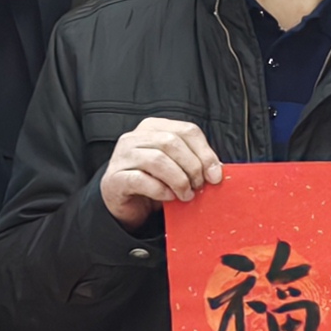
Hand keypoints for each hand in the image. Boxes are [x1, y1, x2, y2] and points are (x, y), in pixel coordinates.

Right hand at [99, 115, 225, 226]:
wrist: (125, 203)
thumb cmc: (153, 182)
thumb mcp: (176, 168)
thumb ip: (194, 163)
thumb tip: (216, 170)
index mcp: (154, 128)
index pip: (187, 130)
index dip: (205, 153)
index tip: (215, 175)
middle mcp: (135, 137)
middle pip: (172, 143)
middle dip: (192, 167)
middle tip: (199, 186)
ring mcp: (122, 156)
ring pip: (157, 160)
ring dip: (178, 180)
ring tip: (186, 195)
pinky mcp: (115, 177)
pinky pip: (140, 180)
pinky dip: (160, 190)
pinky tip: (168, 197)